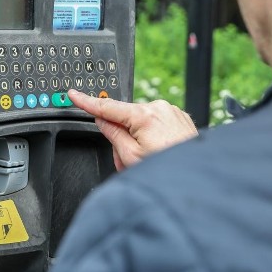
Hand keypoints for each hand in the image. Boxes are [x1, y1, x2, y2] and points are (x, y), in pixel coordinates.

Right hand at [68, 89, 197, 170]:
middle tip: (129, 160)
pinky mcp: (179, 118)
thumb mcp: (131, 157)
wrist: (197, 177)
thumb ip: (113, 135)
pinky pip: (156, 124)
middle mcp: (159, 108)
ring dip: (138, 140)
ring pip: (141, 122)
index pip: (107, 106)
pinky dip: (152, 137)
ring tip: (148, 161)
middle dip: (122, 138)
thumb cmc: (168, 171)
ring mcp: (171, 112)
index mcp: (144, 115)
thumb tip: (103, 120)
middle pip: (125, 118)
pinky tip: (159, 154)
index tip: (74, 94)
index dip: (87, 101)